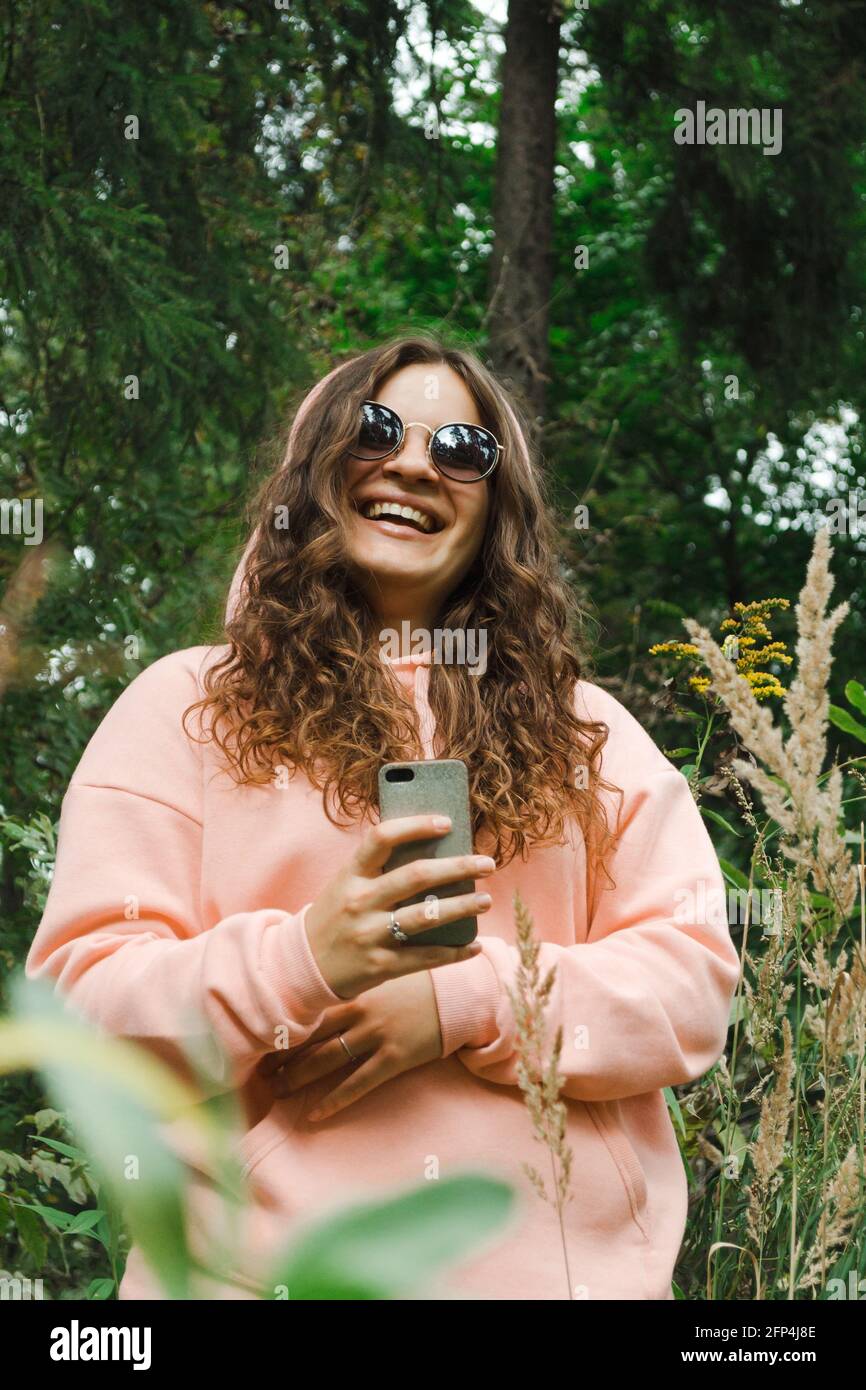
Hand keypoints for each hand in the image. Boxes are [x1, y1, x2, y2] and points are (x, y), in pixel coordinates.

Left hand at [257, 971, 443, 1120]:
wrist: (458, 994)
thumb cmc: (417, 983)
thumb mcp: (380, 974)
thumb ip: (350, 983)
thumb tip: (316, 992)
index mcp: (353, 988)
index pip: (308, 1011)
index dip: (282, 1029)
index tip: (259, 1042)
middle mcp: (360, 1010)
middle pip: (310, 1037)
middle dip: (282, 1057)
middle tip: (260, 1074)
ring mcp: (377, 1034)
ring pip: (327, 1059)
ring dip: (298, 1077)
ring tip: (278, 1091)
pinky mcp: (395, 1057)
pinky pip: (358, 1083)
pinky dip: (335, 1100)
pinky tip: (316, 1113)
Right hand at [303, 814, 494, 998]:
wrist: (304, 963)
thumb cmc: (336, 914)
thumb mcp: (348, 884)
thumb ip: (381, 869)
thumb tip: (435, 850)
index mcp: (352, 874)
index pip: (382, 838)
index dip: (416, 826)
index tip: (447, 822)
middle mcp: (360, 901)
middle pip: (416, 877)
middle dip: (457, 868)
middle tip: (487, 863)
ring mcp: (370, 934)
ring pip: (426, 918)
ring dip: (462, 907)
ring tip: (485, 900)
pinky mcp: (381, 965)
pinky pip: (426, 957)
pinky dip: (455, 952)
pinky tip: (475, 945)